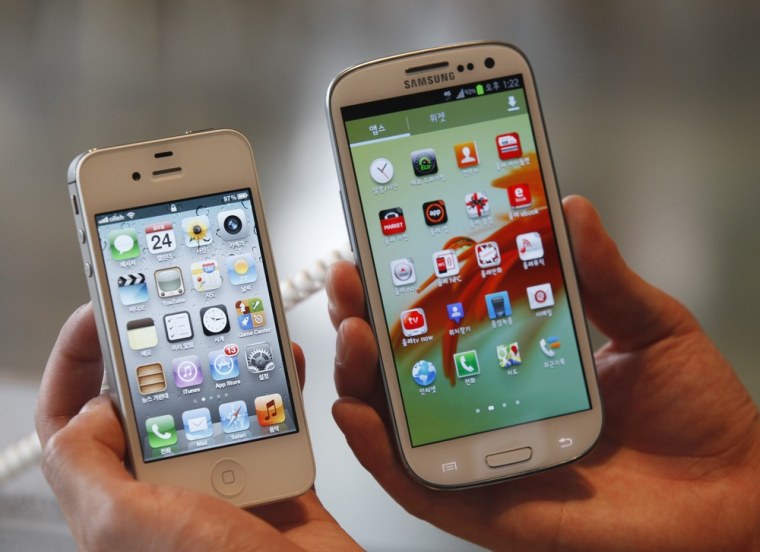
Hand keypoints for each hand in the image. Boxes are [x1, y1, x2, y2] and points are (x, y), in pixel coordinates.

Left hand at [35, 303, 358, 550]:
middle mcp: (166, 491)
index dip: (77, 364)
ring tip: (236, 329)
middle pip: (152, 401)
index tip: (99, 317)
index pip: (74, 421)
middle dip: (164, 349)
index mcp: (118, 500)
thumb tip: (91, 405)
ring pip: (217, 403)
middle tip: (179, 308)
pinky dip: (281, 391)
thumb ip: (86, 464)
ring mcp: (222, 483)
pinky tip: (284, 366)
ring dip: (229, 363)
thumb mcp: (125, 525)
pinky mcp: (274, 480)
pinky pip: (274, 422)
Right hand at [327, 195, 759, 550]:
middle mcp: (487, 407)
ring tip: (352, 331)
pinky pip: (409, 482)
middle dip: (364, 318)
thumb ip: (602, 274)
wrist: (732, 498)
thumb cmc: (697, 418)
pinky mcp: (481, 504)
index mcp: (518, 362)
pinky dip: (374, 450)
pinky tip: (356, 409)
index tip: (381, 239)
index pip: (446, 319)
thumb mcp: (649, 326)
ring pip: (393, 419)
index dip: (406, 284)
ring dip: (358, 374)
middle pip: (404, 366)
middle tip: (351, 277)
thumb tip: (570, 207)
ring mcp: (479, 454)